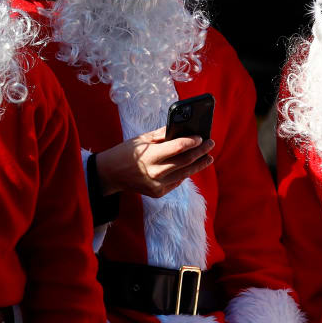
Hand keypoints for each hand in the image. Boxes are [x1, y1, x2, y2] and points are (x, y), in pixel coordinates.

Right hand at [94, 127, 213, 197]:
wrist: (111, 174)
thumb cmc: (126, 152)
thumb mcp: (141, 139)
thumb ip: (162, 134)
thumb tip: (182, 129)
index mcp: (150, 156)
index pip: (177, 148)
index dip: (191, 142)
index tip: (201, 137)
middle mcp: (154, 172)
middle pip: (184, 162)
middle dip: (200, 152)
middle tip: (210, 144)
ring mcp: (157, 185)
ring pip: (184, 174)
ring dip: (198, 165)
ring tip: (209, 158)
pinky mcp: (157, 193)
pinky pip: (176, 182)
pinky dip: (184, 173)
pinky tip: (191, 166)